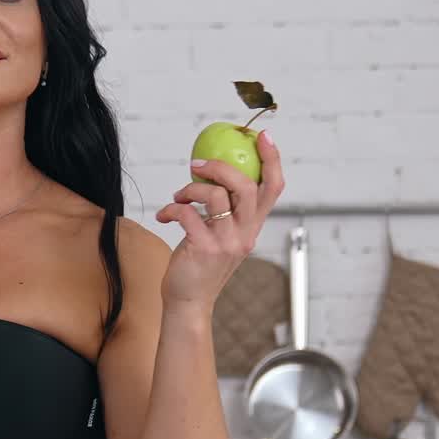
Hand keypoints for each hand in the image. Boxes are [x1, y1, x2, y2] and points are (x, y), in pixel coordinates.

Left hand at [154, 129, 284, 311]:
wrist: (189, 302)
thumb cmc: (199, 266)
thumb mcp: (220, 237)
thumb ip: (224, 213)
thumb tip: (211, 177)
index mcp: (252, 227)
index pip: (273, 188)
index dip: (272, 159)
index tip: (262, 135)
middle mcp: (245, 234)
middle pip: (245, 186)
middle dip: (220, 168)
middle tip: (197, 165)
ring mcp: (227, 242)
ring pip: (215, 196)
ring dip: (190, 189)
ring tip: (178, 197)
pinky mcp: (204, 249)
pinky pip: (188, 214)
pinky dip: (172, 209)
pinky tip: (164, 216)